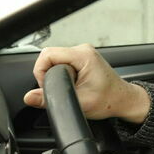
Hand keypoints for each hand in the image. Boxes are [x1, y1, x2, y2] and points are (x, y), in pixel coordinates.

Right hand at [23, 44, 149, 123]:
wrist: (124, 100)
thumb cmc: (109, 100)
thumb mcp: (79, 103)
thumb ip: (51, 100)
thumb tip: (29, 97)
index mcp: (83, 56)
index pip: (48, 54)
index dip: (42, 72)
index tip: (49, 86)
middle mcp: (83, 50)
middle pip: (50, 56)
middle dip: (49, 74)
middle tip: (60, 89)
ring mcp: (83, 53)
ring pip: (55, 59)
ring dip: (56, 74)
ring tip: (70, 87)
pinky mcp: (82, 58)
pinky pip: (62, 62)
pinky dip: (62, 73)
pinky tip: (73, 84)